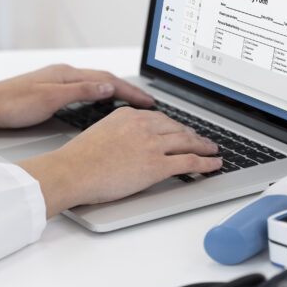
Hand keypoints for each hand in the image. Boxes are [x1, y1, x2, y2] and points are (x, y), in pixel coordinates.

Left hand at [0, 64, 153, 131]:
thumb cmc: (11, 104)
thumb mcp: (50, 99)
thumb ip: (81, 91)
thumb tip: (108, 85)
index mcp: (66, 73)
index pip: (106, 79)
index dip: (130, 90)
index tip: (147, 101)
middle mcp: (63, 74)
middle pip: (103, 78)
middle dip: (127, 89)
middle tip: (147, 103)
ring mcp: (56, 81)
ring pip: (94, 83)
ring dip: (115, 91)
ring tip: (131, 103)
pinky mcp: (49, 91)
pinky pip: (83, 89)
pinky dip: (99, 95)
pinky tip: (101, 103)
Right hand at [16, 107, 220, 217]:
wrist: (72, 171)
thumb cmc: (78, 158)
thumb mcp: (100, 132)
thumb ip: (119, 133)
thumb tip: (128, 143)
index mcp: (128, 115)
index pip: (159, 118)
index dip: (174, 126)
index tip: (180, 129)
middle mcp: (143, 125)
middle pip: (176, 128)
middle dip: (192, 134)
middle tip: (201, 139)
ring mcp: (152, 144)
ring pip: (187, 142)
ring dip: (204, 147)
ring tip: (212, 150)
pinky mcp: (157, 165)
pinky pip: (189, 162)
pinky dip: (206, 163)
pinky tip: (213, 164)